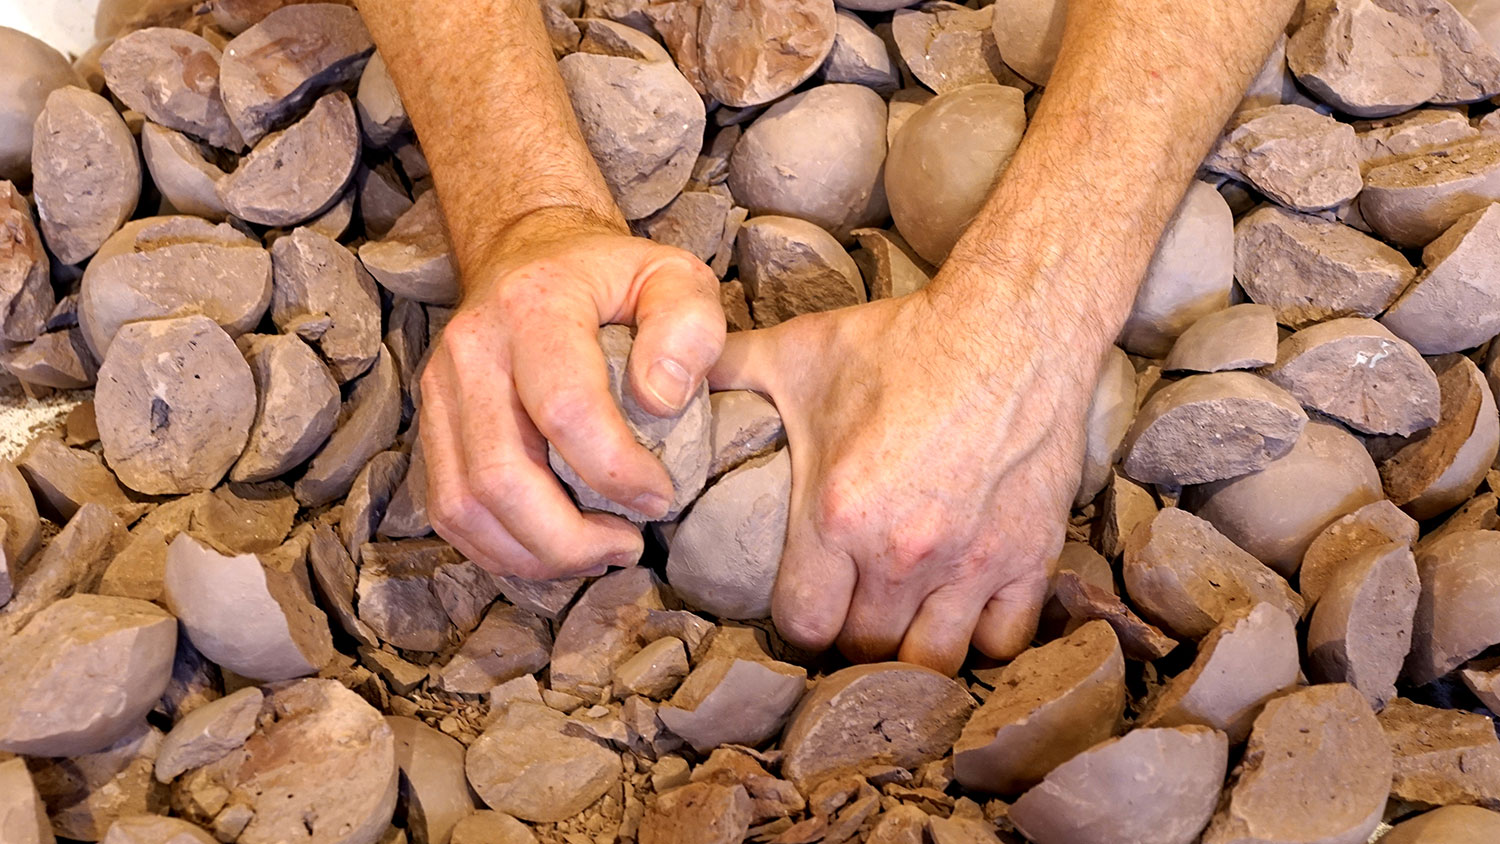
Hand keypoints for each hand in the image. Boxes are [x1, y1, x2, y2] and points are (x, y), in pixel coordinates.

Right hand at [420, 209, 724, 578]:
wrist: (530, 255)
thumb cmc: (612, 277)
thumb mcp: (674, 275)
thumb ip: (688, 327)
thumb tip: (661, 400)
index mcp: (533, 306)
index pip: (564, 408)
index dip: (616, 470)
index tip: (661, 496)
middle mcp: (471, 350)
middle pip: (501, 477)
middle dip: (569, 538)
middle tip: (629, 545)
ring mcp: (439, 391)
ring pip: (464, 507)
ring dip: (534, 554)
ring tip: (597, 555)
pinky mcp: (431, 427)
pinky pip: (450, 512)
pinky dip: (501, 549)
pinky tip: (555, 550)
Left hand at [711, 275, 1100, 674]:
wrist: (1013, 326)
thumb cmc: (903, 342)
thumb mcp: (799, 351)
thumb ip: (726, 375)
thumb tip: (665, 386)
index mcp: (839, 515)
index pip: (803, 625)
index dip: (797, 622)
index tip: (804, 602)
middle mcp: (903, 553)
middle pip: (864, 650)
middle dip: (850, 637)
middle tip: (850, 612)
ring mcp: (972, 563)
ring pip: (931, 661)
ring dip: (910, 651)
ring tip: (901, 625)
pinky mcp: (1028, 558)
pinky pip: (1004, 642)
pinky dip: (982, 640)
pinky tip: (964, 615)